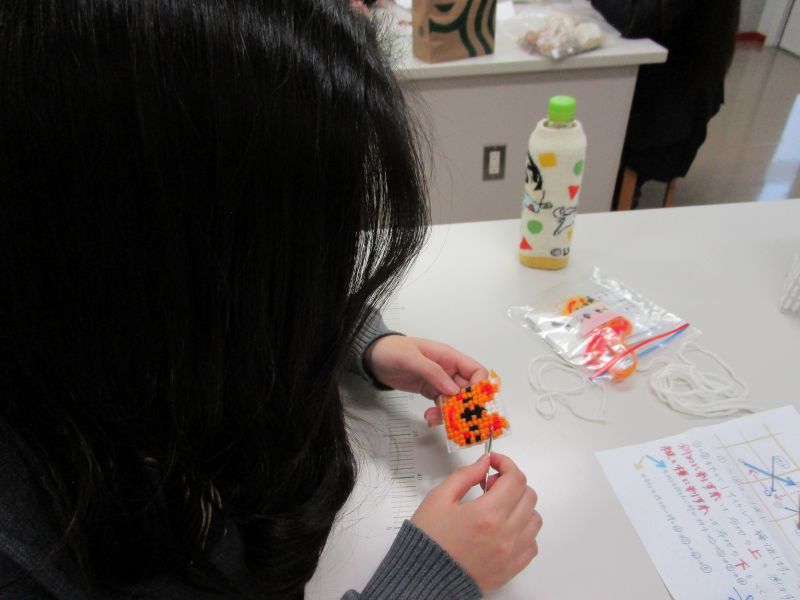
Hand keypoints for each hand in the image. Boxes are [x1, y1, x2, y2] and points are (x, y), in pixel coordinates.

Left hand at [364, 336, 487, 422]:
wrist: (373, 356)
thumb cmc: (392, 349)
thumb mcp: (412, 358)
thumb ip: (433, 372)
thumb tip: (454, 390)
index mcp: (449, 356)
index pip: (476, 371)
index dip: (480, 387)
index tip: (473, 403)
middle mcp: (448, 369)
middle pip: (468, 390)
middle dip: (465, 406)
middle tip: (455, 418)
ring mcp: (440, 381)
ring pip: (456, 401)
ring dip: (450, 413)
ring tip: (434, 418)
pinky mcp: (430, 390)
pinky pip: (442, 404)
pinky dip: (439, 413)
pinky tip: (429, 417)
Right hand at [411, 453, 541, 593]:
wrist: (425, 578)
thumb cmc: (429, 540)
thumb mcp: (439, 498)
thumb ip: (465, 475)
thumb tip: (484, 463)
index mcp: (486, 514)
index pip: (515, 479)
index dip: (505, 464)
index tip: (494, 462)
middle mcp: (504, 534)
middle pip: (528, 495)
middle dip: (511, 482)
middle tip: (492, 484)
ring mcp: (511, 553)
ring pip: (535, 518)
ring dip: (520, 505)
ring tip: (499, 506)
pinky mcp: (512, 568)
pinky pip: (532, 543)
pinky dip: (524, 530)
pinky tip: (505, 527)